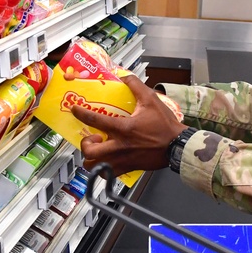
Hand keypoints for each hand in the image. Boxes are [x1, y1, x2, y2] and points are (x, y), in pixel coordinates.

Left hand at [70, 73, 186, 174]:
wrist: (177, 145)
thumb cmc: (165, 125)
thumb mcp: (151, 100)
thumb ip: (136, 86)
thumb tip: (125, 77)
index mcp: (123, 128)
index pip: (94, 120)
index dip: (80, 113)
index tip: (75, 110)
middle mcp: (119, 146)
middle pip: (89, 151)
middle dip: (85, 144)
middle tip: (91, 138)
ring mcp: (122, 160)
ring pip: (94, 166)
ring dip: (91, 158)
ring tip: (97, 150)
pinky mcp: (127, 168)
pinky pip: (107, 175)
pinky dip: (102, 170)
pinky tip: (106, 161)